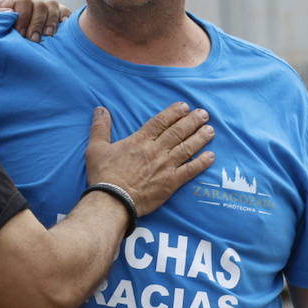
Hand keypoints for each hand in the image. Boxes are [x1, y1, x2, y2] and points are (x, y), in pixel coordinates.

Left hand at [0, 0, 70, 41]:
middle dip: (37, 23)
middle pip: (39, 5)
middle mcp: (29, 3)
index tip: (20, 34)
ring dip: (51, 22)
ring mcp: (43, 9)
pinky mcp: (56, 16)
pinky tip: (62, 30)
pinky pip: (65, 12)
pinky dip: (65, 18)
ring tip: (48, 36)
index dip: (23, 18)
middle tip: (33, 40)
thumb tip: (10, 12)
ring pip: (52, 7)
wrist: (2, 49)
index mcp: (12, 3)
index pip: (22, 2)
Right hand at [85, 103, 215, 214]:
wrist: (113, 201)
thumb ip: (100, 127)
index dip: (174, 112)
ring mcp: (166, 166)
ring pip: (187, 148)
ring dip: (200, 138)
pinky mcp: (171, 183)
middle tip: (204, 114)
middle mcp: (156, 150)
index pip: (161, 122)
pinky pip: (190, 170)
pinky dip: (202, 163)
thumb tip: (100, 109)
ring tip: (210, 130)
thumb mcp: (96, 148)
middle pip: (178, 132)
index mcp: (140, 140)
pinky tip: (211, 156)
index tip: (185, 106)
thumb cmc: (104, 175)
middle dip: (192, 121)